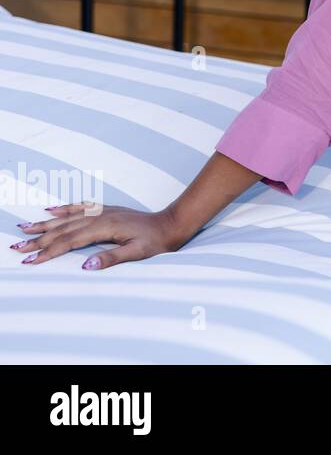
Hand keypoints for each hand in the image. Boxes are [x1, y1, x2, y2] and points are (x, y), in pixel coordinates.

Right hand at [10, 202, 191, 270]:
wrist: (171, 224)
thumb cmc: (156, 241)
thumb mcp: (137, 253)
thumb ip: (111, 258)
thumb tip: (85, 266)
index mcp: (104, 228)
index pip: (69, 241)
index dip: (48, 251)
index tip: (29, 260)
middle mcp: (100, 217)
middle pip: (63, 229)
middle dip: (38, 239)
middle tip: (16, 247)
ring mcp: (102, 212)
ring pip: (67, 218)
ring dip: (45, 224)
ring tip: (24, 228)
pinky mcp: (106, 210)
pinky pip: (80, 208)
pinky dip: (64, 209)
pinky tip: (51, 210)